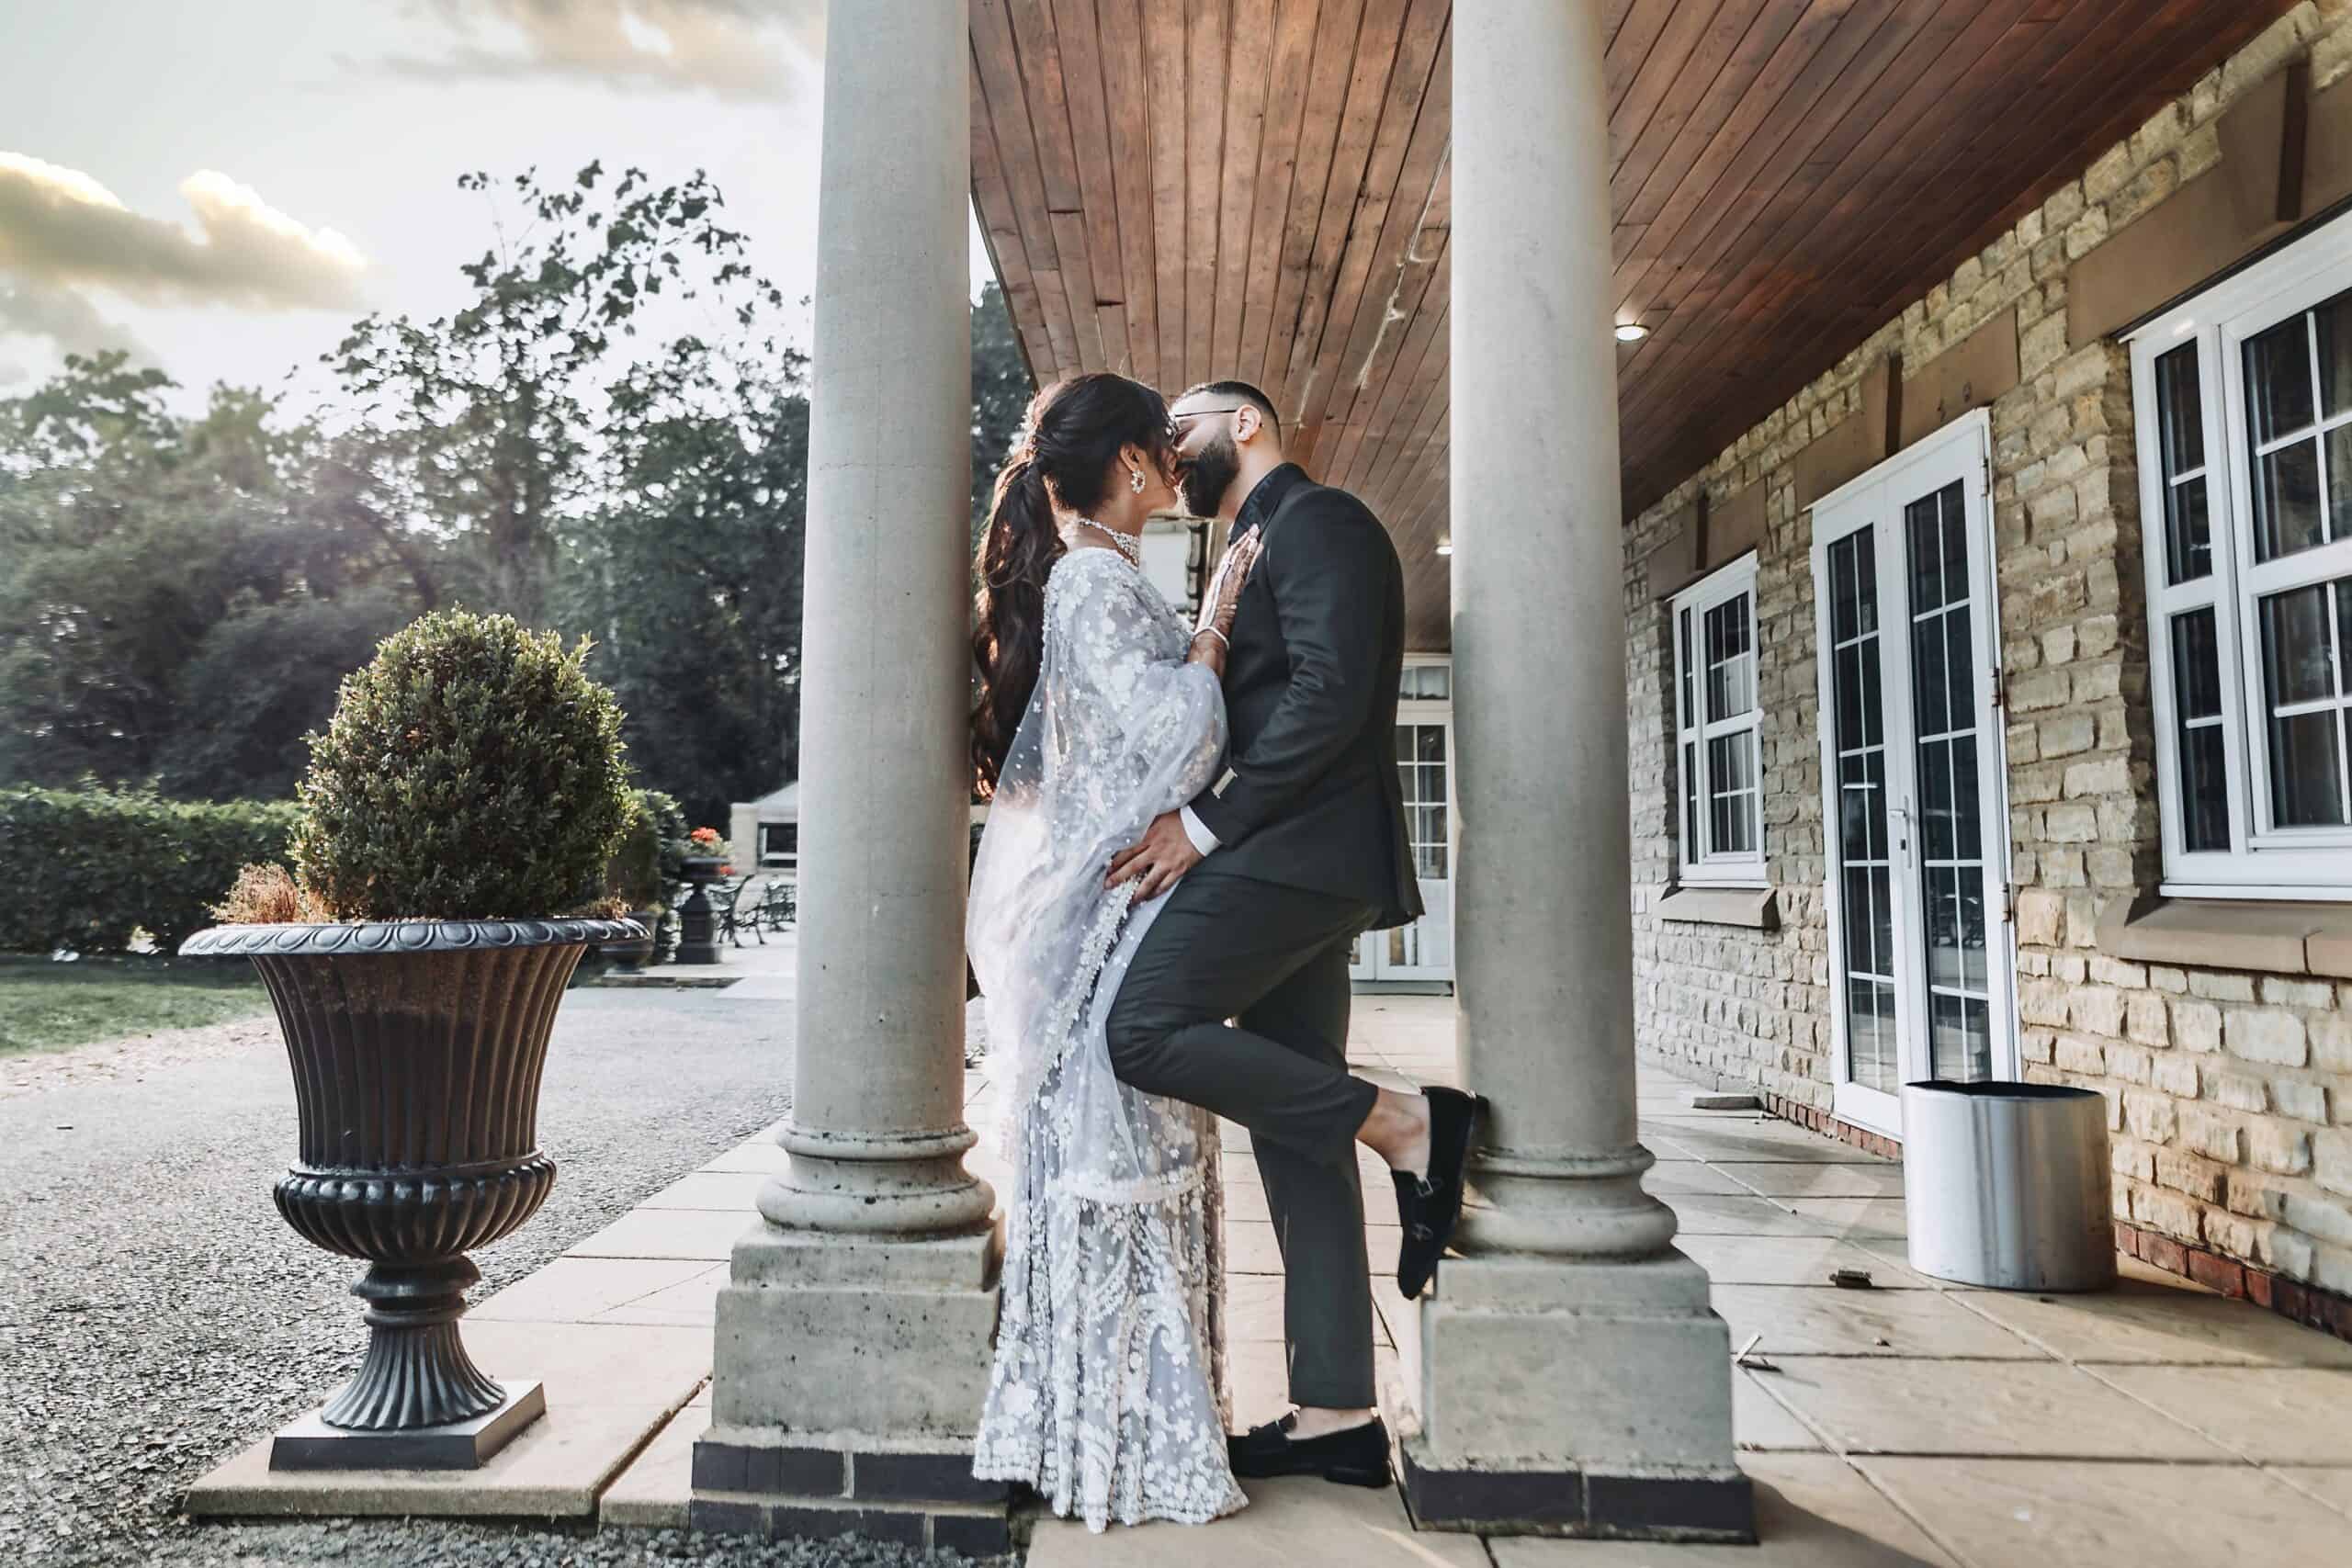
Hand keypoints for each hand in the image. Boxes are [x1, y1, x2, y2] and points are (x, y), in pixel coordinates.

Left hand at [1106, 811, 1202, 900]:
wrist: (1202, 823)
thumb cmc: (1181, 818)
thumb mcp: (1158, 817)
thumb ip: (1145, 826)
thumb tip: (1130, 831)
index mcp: (1149, 836)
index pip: (1127, 851)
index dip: (1115, 861)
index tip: (1107, 868)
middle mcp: (1156, 850)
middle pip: (1133, 867)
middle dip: (1118, 878)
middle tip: (1108, 886)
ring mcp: (1168, 862)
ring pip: (1148, 881)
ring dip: (1136, 892)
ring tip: (1129, 900)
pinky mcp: (1179, 869)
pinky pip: (1164, 885)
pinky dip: (1155, 893)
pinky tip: (1149, 897)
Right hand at [1196, 526, 1263, 640]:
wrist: (1208, 636)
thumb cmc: (1211, 628)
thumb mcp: (1216, 609)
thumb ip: (1223, 600)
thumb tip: (1230, 599)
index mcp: (1216, 584)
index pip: (1227, 561)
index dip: (1236, 549)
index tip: (1244, 539)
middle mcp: (1219, 579)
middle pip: (1232, 555)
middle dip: (1243, 541)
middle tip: (1253, 528)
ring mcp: (1226, 583)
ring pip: (1238, 558)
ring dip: (1247, 544)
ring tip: (1256, 533)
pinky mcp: (1233, 587)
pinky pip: (1243, 567)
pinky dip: (1250, 556)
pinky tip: (1257, 547)